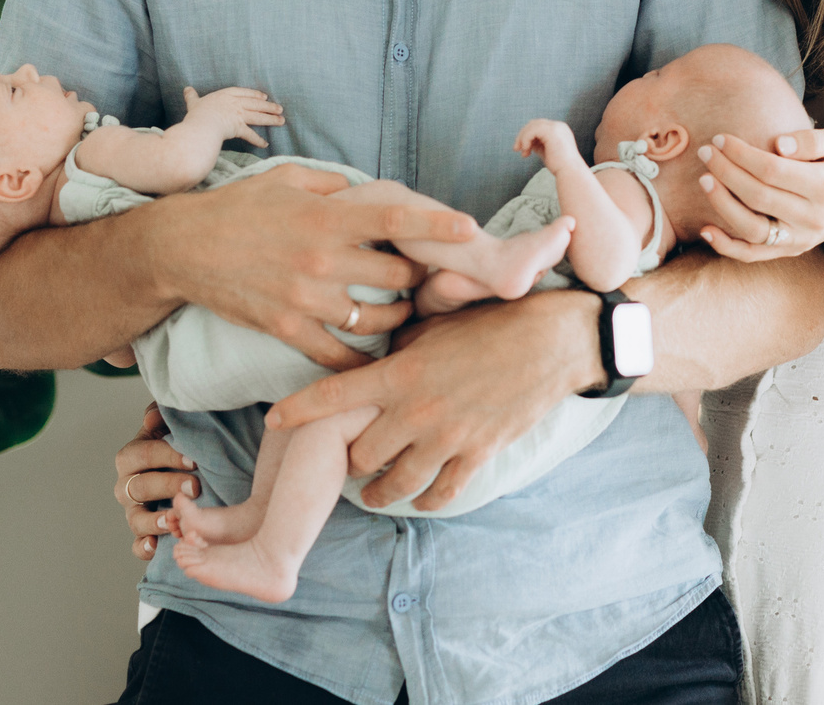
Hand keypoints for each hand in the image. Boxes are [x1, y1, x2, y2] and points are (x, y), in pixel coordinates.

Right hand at [112, 404, 197, 560]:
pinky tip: (156, 547)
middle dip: (168, 486)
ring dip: (154, 520)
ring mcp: (133, 512)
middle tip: (196, 486)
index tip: (194, 458)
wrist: (183, 470)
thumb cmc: (177, 445)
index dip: (167, 455)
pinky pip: (136, 545)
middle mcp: (127, 486)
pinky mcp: (142, 534)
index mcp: (131, 457)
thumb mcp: (170, 426)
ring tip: (174, 518)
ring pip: (136, 519)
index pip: (143, 455)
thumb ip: (161, 416)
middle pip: (142, 487)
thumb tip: (152, 418)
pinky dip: (143, 547)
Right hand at [174, 166, 477, 367]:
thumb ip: (333, 185)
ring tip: (402, 310)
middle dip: (415, 277)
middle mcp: (321, 260)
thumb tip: (365, 192)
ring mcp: (305, 299)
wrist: (183, 248)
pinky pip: (337, 355)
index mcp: (326, 218)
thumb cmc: (238, 207)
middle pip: (396, 277)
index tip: (471, 230)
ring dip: (396, 315)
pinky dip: (360, 361)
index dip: (436, 227)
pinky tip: (374, 360)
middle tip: (426, 278)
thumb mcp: (287, 179)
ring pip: (376, 317)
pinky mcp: (287, 329)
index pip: (394, 221)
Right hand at [181, 85, 284, 148]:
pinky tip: (265, 144)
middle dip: (268, 106)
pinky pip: (250, 134)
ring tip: (281, 121)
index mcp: (225, 95)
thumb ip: (192, 96)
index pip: (243, 92)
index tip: (264, 95)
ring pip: (257, 116)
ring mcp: (237, 115)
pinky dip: (257, 140)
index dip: (254, 94)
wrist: (201, 124)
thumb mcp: (193, 103)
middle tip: (280, 108)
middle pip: (255, 103)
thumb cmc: (196, 114)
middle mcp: (234, 104)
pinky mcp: (238, 127)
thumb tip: (187, 89)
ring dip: (270, 119)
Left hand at [266, 289, 602, 510]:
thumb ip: (399, 347)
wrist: (550, 341)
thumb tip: (373, 356)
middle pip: (360, 455)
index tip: (273, 422)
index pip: (334, 396)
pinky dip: (425, 501)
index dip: (298, 412)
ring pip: (394, 484)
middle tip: (346, 457)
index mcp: (401, 372)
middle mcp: (417, 410)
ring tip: (370, 492)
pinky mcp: (477, 455)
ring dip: (376, 492)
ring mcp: (448, 438)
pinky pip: (441, 494)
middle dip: (348, 459)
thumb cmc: (492, 321)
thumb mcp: (436, 324)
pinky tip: (419, 498)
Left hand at [513, 118, 576, 163]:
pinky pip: (532, 131)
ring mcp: (556, 127)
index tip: (523, 150)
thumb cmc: (559, 166)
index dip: (528, 136)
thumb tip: (527, 142)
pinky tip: (527, 150)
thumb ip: (538, 144)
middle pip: (534, 123)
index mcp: (560, 130)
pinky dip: (525, 140)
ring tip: (523, 152)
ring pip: (532, 126)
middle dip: (523, 135)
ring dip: (523, 138)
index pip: (539, 126)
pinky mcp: (551, 131)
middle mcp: (559, 126)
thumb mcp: (546, 151)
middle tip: (516, 149)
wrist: (570, 172)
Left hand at [693, 123, 823, 262]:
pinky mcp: (790, 250)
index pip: (772, 170)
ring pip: (753, 230)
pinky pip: (754, 254)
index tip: (721, 138)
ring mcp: (800, 239)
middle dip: (726, 172)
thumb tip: (779, 145)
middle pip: (758, 197)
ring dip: (722, 205)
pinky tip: (706, 229)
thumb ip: (814, 139)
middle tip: (706, 152)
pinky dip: (727, 246)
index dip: (742, 154)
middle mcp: (812, 218)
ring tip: (704, 180)